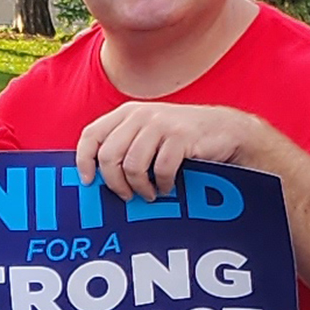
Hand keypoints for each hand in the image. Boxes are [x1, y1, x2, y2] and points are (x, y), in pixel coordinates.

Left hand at [76, 102, 263, 200]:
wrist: (225, 129)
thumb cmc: (180, 138)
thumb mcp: (147, 133)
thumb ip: (123, 146)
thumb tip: (95, 177)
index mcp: (126, 113)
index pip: (91, 135)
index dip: (84, 160)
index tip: (88, 181)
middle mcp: (141, 115)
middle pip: (109, 155)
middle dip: (115, 183)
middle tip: (126, 196)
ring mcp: (161, 123)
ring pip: (132, 165)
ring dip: (139, 187)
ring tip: (148, 194)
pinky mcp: (181, 136)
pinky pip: (160, 169)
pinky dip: (162, 184)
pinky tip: (167, 186)